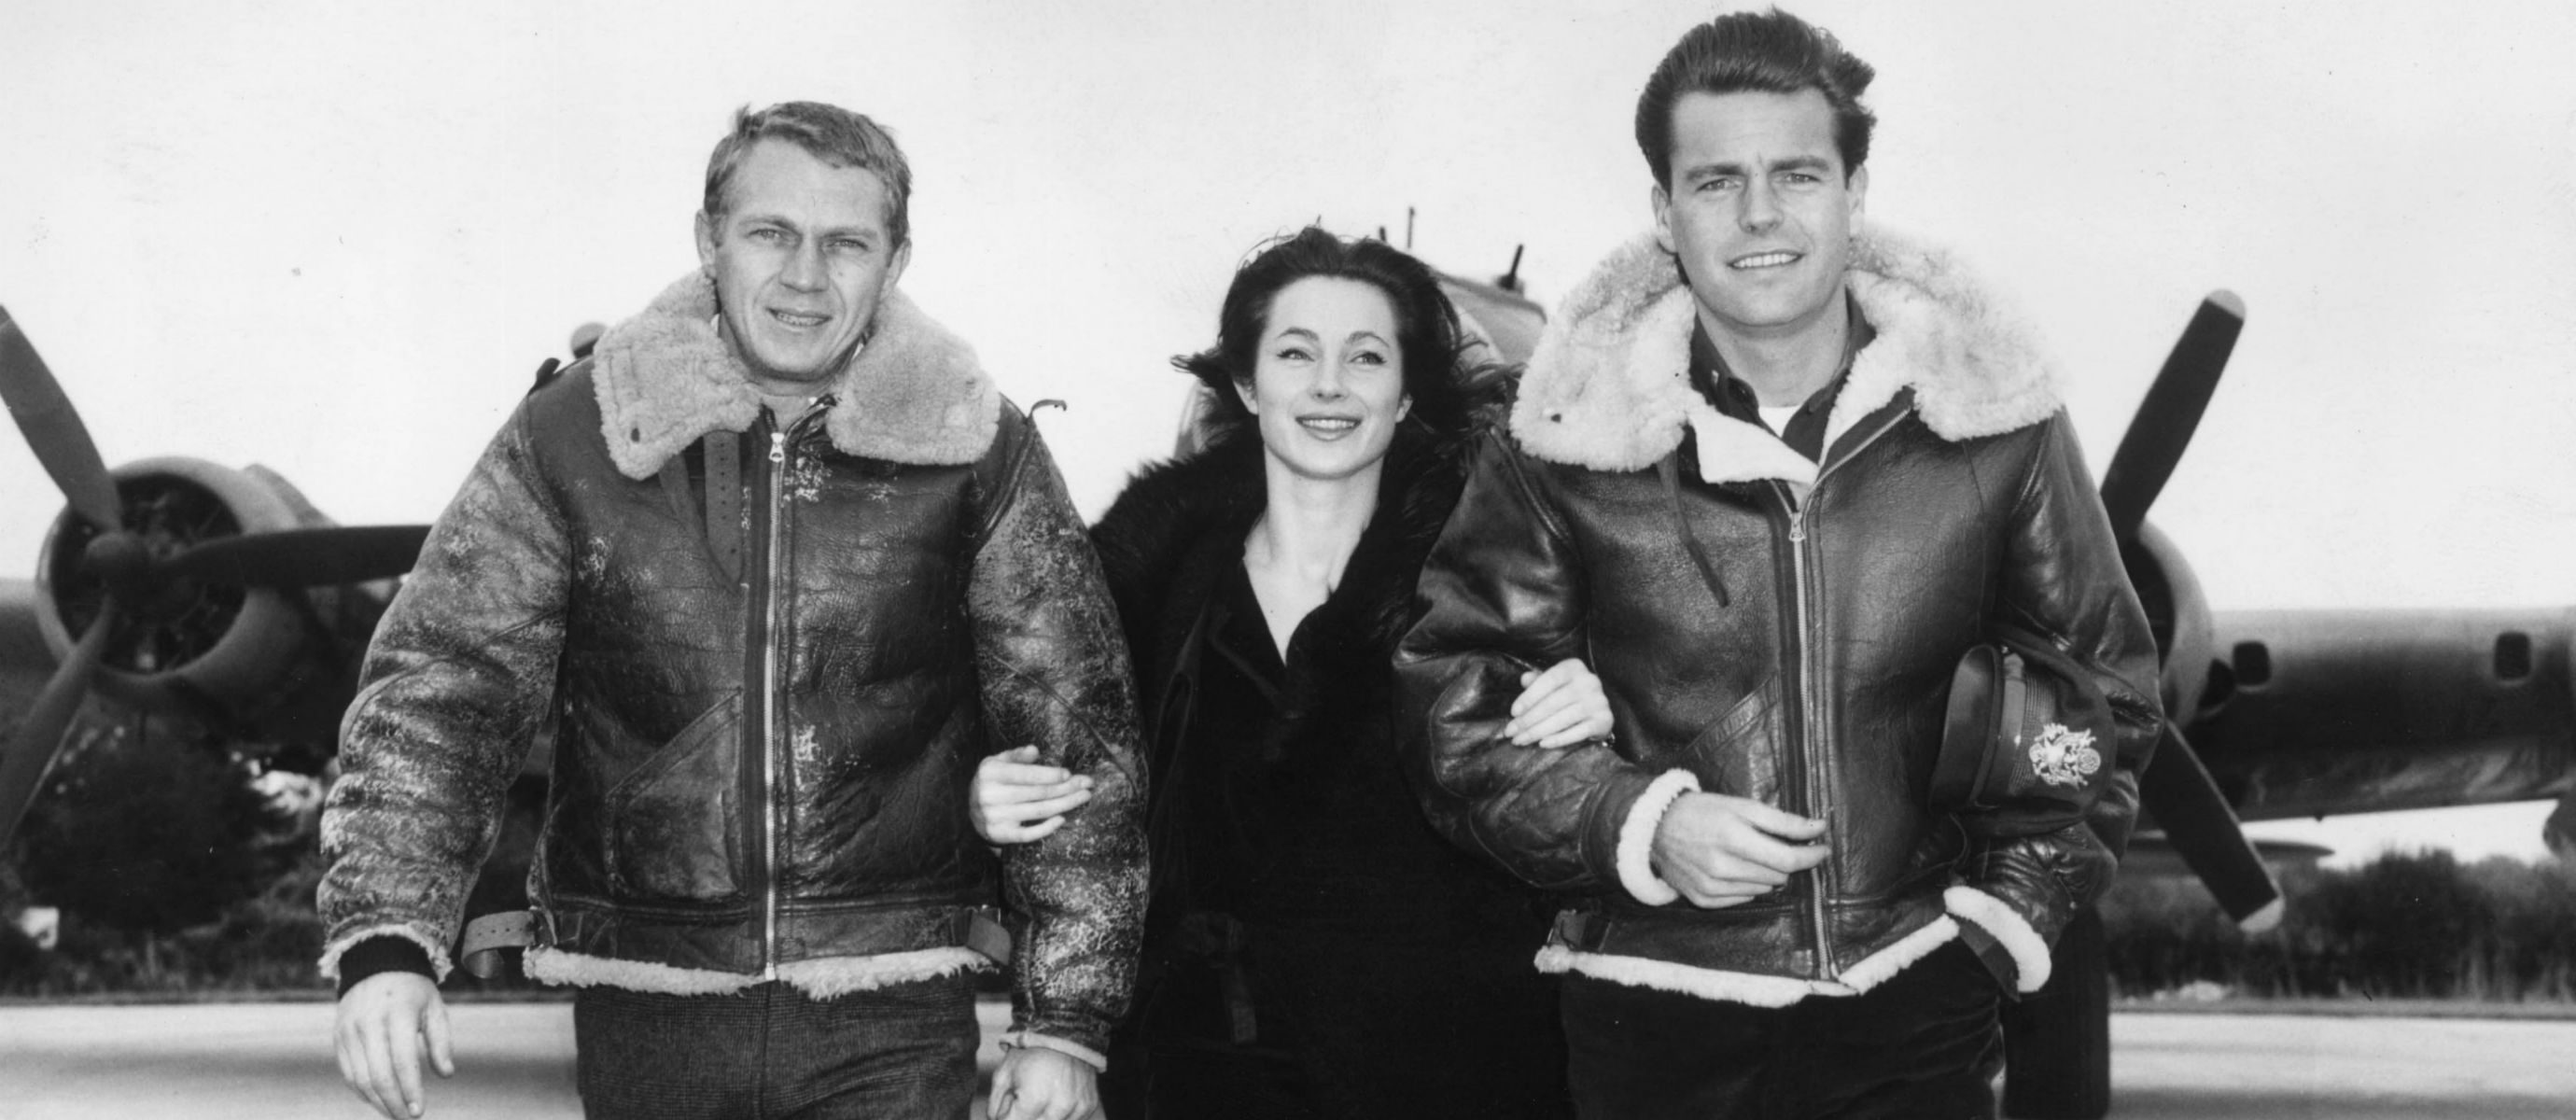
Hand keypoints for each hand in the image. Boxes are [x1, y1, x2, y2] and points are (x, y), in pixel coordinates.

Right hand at [333, 972, 453, 1118]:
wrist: (376, 963)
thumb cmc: (413, 991)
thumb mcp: (434, 1007)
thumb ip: (441, 1041)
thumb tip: (446, 1075)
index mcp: (398, 1013)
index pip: (403, 1061)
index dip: (411, 1090)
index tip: (420, 1112)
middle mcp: (369, 1023)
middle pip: (379, 1075)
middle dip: (394, 1104)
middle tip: (408, 1119)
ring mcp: (349, 1031)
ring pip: (360, 1079)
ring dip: (378, 1103)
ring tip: (396, 1114)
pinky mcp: (339, 1038)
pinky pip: (348, 1073)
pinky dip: (363, 1092)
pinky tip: (379, 1101)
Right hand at [972, 745, 1094, 844]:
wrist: (971, 812)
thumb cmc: (991, 782)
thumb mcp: (997, 762)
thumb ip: (1016, 755)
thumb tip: (1034, 750)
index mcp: (990, 773)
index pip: (1026, 774)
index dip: (1049, 774)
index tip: (1069, 774)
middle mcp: (991, 796)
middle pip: (1037, 793)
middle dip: (1066, 788)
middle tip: (1087, 784)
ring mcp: (995, 817)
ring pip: (1038, 811)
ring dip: (1065, 804)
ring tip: (1083, 797)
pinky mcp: (1000, 835)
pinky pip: (1028, 834)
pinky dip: (1046, 827)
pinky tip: (1062, 819)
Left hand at [988, 1045, 1100, 1119]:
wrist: (1066, 1031)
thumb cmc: (1030, 1052)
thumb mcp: (1003, 1074)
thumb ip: (995, 1105)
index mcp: (1034, 1098)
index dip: (1007, 1117)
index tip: (1008, 1106)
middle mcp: (1058, 1107)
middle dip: (1024, 1116)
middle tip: (1023, 1101)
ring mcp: (1076, 1108)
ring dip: (1042, 1117)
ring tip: (1040, 1098)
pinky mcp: (1088, 1106)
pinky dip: (1060, 1115)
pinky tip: (1055, 1099)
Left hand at [1504, 659, 1613, 747]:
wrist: (1599, 710)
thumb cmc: (1568, 694)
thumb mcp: (1553, 683)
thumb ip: (1538, 680)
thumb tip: (1524, 679)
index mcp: (1574, 667)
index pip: (1548, 680)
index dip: (1529, 697)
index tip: (1513, 713)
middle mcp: (1589, 681)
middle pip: (1552, 703)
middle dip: (1528, 720)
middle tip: (1511, 733)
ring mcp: (1598, 701)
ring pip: (1562, 719)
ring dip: (1537, 732)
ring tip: (1521, 740)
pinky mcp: (1604, 720)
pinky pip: (1577, 733)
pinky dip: (1558, 740)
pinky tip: (1542, 744)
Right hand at [1650, 792, 1828, 907]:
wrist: (1655, 829)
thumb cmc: (1702, 811)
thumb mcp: (1741, 806)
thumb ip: (1782, 821)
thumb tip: (1819, 828)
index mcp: (1732, 838)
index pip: (1787, 859)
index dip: (1811, 856)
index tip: (1823, 849)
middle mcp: (1721, 867)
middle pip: (1778, 876)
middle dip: (1783, 860)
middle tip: (1772, 844)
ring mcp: (1710, 887)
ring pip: (1763, 888)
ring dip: (1765, 873)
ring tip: (1748, 854)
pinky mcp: (1702, 900)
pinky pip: (1743, 898)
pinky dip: (1747, 885)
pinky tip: (1734, 869)